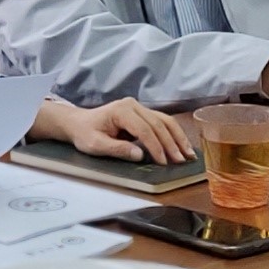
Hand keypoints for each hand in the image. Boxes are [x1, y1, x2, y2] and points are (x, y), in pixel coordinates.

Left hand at [37, 96, 192, 162]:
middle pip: (158, 124)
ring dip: (178, 138)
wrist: (79, 123)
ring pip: (165, 121)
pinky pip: (162, 122)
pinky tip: (182, 146)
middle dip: (171, 144)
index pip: (144, 129)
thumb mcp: (96, 145)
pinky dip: (174, 134)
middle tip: (180, 161)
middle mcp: (133, 105)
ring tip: (188, 155)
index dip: (155, 147)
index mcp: (121, 110)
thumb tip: (140, 155)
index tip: (163, 163)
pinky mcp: (143, 113)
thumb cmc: (85, 134)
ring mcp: (139, 107)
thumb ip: (117, 149)